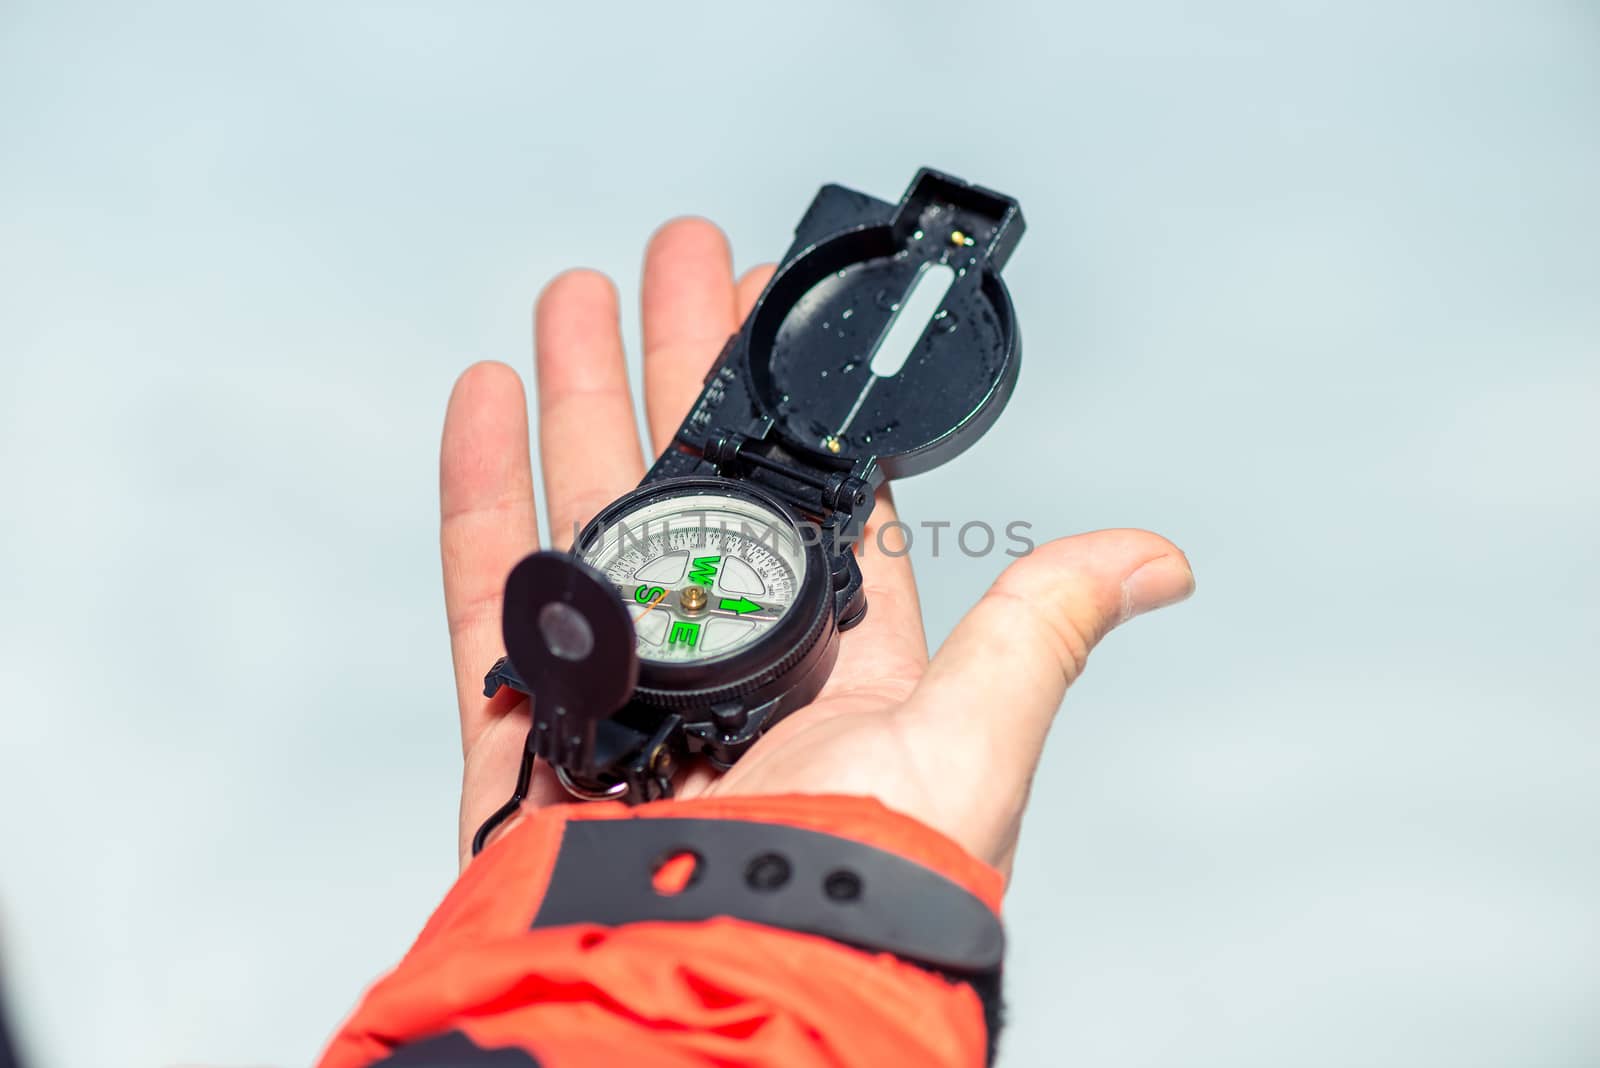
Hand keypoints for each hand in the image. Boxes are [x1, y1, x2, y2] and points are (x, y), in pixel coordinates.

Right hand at [440, 219, 1193, 874]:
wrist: (722, 978)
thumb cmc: (861, 881)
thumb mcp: (975, 734)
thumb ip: (1040, 627)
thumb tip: (1161, 559)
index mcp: (837, 659)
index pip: (811, 495)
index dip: (791, 401)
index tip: (773, 305)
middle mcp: (727, 662)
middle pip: (697, 476)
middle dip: (682, 359)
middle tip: (675, 258)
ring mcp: (623, 683)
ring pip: (594, 509)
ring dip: (581, 397)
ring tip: (575, 295)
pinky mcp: (530, 721)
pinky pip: (495, 588)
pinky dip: (483, 493)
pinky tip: (488, 402)